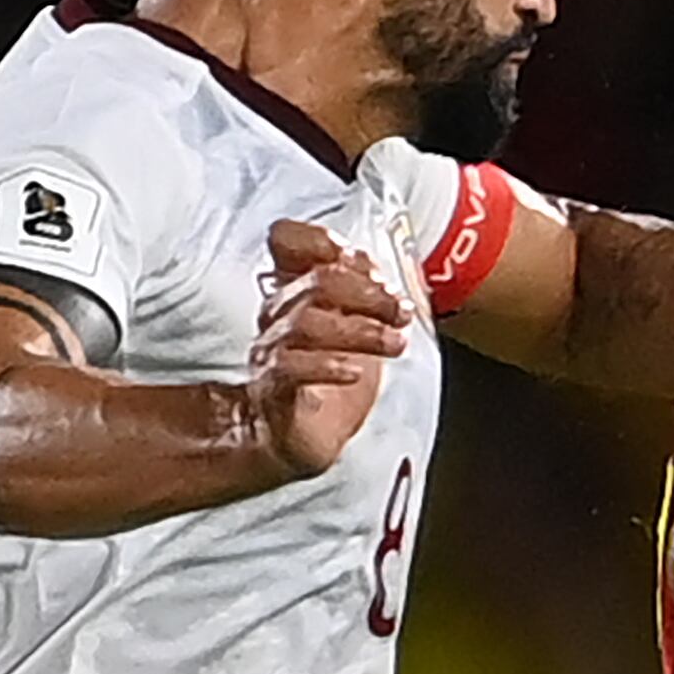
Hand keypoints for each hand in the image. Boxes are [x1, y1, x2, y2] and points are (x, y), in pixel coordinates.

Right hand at [250, 219, 411, 477]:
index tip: (360, 257)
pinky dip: (327, 366)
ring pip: (307, 323)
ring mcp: (271, 350)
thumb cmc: (331, 375)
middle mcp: (278, 313)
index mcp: (297, 288)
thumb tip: (373, 262)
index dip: (319, 239)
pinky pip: (290, 368)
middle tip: (401, 312)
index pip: (286, 241)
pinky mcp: (272, 388)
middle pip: (316, 282)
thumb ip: (366, 288)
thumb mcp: (361, 325)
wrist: (303, 435)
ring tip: (395, 344)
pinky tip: (355, 372)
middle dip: (369, 293)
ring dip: (361, 331)